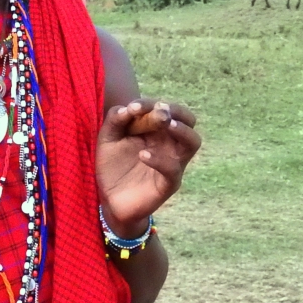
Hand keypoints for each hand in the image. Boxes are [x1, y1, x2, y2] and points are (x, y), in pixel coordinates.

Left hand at [96, 99, 200, 234]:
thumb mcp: (108, 138)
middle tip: (159, 111)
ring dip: (182, 130)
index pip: (166, 108)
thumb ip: (115, 119)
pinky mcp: (169, 183)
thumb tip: (128, 107)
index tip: (134, 107)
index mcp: (157, 129)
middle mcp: (170, 143)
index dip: (151, 103)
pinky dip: (160, 159)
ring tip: (165, 124)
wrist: (110, 200)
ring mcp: (173, 162)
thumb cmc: (113, 165)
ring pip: (193, 142)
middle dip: (176, 111)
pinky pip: (173, 169)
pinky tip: (143, 155)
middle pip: (189, 120)